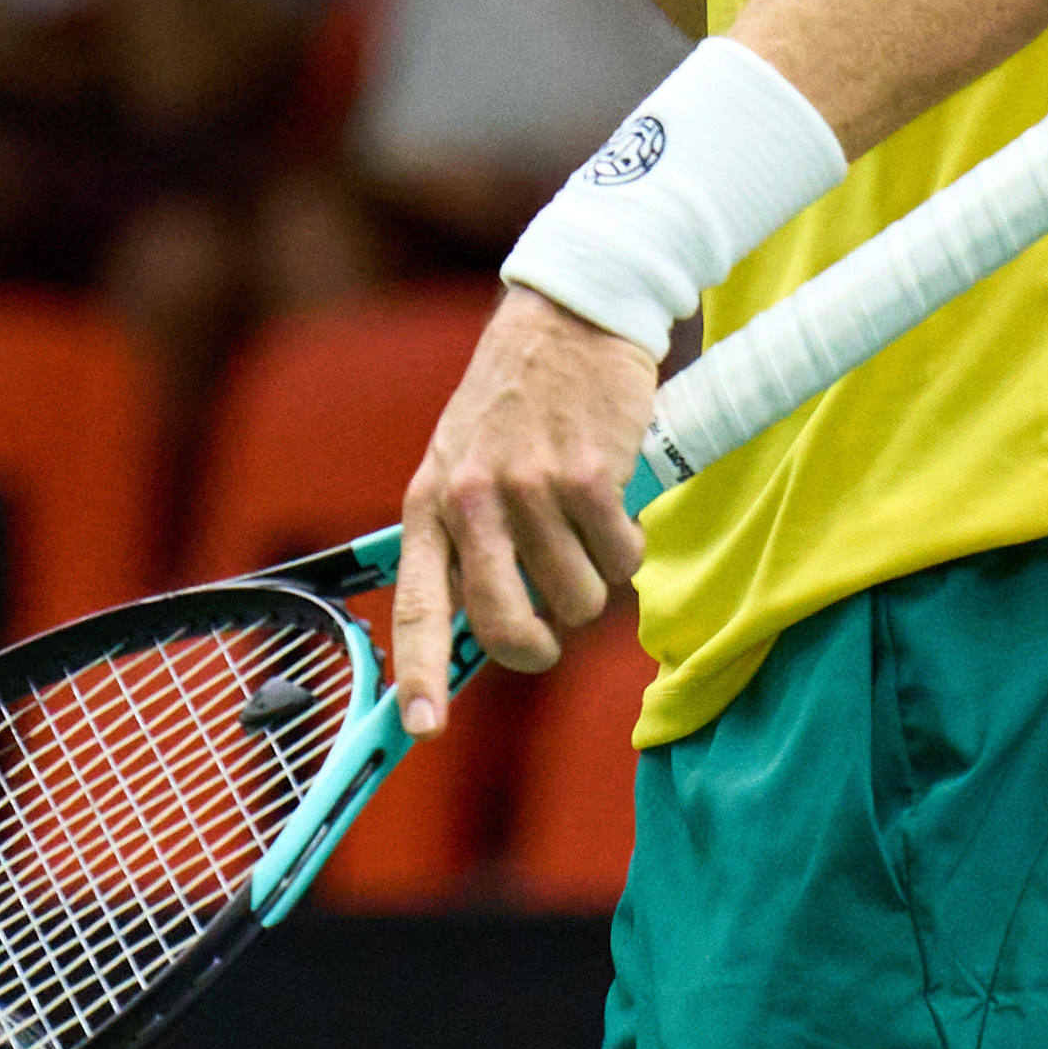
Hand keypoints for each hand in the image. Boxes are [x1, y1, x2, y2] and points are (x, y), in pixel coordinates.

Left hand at [393, 288, 662, 727]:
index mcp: (430, 502)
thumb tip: (484, 632)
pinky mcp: (589, 476)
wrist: (569, 319)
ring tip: (583, 524)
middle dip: (539, 645)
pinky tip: (613, 500)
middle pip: (508, 626)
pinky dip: (628, 545)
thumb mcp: (462, 464)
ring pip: (577, 599)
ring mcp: (529, 488)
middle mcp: (472, 499)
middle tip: (552, 631)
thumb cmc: (516, 404)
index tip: (424, 730)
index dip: (419, 674)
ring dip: (592, 578)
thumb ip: (467, 542)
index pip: (419, 605)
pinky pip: (622, 559)